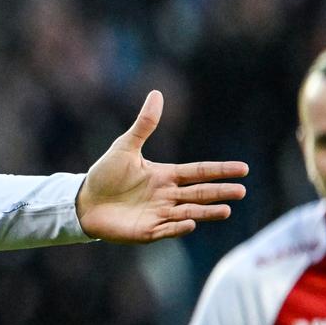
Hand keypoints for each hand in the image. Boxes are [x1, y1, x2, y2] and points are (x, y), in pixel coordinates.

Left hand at [75, 91, 248, 241]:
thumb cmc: (105, 175)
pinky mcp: (147, 231)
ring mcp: (159, 214)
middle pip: (199, 193)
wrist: (83, 201)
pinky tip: (191, 223)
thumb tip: (157, 94)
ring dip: (206, 212)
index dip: (220, 170)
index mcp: (165, 175)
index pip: (199, 172)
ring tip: (226, 210)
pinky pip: (167, 229)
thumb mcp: (125, 147)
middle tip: (241, 191)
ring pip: (189, 212)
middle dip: (220, 192)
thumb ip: (144, 125)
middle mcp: (167, 195)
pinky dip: (179, 227)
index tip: (243, 169)